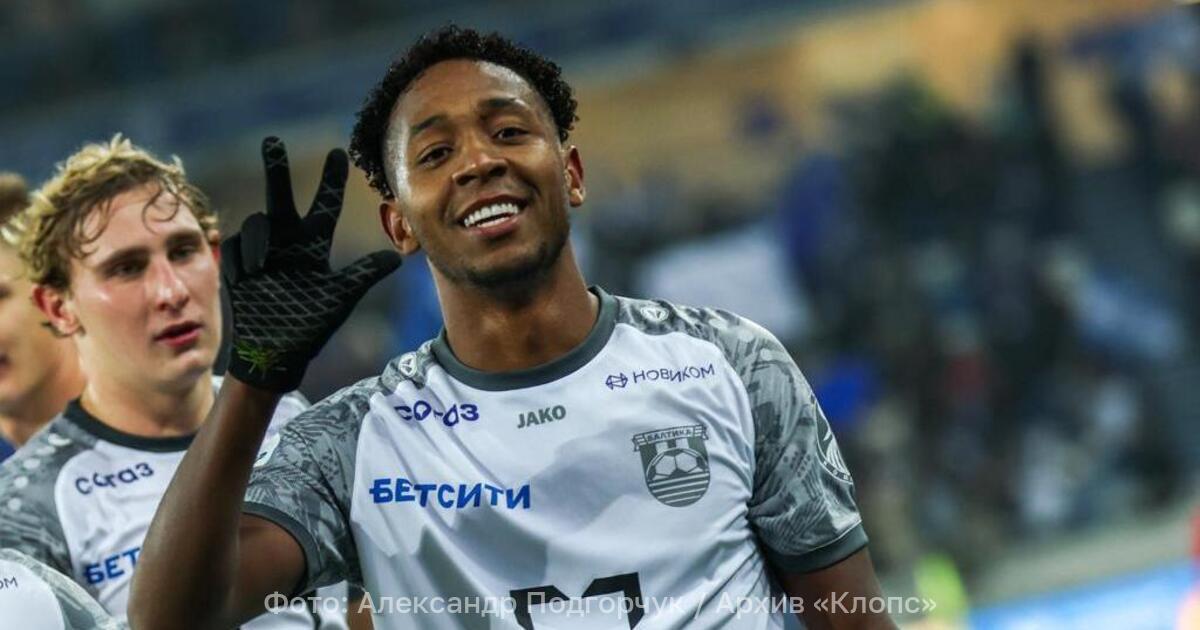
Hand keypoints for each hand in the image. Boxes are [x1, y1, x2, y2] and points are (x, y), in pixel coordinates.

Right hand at [221, 137, 401, 391]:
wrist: (274, 352)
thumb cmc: (310, 327)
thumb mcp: (340, 298)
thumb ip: (363, 274)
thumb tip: (396, 258)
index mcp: (313, 246)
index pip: (324, 206)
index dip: (331, 181)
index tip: (340, 154)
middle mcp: (287, 242)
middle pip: (280, 196)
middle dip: (276, 169)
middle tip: (272, 142)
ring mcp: (261, 251)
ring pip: (259, 222)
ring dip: (262, 240)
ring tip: (266, 266)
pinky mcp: (238, 263)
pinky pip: (239, 245)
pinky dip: (246, 257)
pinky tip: (252, 278)